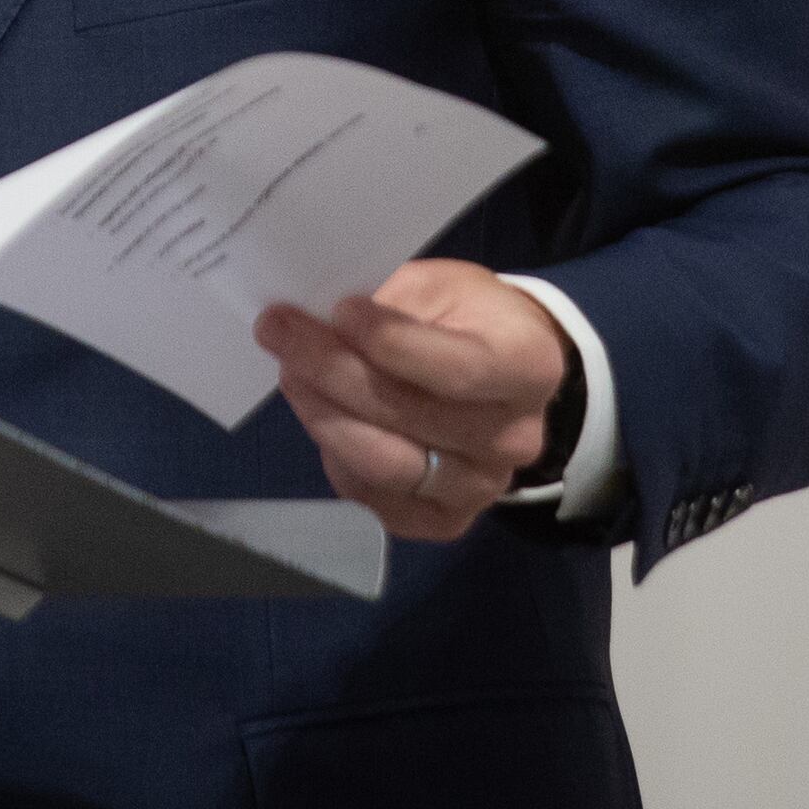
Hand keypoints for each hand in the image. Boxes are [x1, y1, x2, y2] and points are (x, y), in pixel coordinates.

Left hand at [253, 258, 571, 544]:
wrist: (501, 376)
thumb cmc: (469, 319)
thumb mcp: (443, 287)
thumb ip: (394, 306)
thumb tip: (324, 322)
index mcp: (528, 368)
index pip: (457, 370)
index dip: (391, 343)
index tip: (339, 311)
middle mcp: (514, 439)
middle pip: (411, 417)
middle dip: (334, 371)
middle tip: (280, 331)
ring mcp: (481, 488)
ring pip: (387, 464)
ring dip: (325, 415)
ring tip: (290, 371)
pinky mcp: (445, 521)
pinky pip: (374, 498)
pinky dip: (337, 456)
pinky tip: (320, 413)